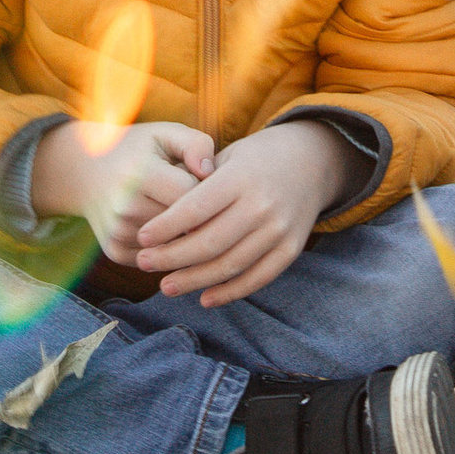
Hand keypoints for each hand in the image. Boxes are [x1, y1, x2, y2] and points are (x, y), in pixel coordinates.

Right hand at [29, 116, 214, 261]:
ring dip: (181, 230)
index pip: (191, 197)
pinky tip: (157, 223)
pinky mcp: (115, 252)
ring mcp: (118, 234)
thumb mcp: (164, 133)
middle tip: (190, 194)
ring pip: (173, 242)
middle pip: (184, 223)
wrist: (85, 170)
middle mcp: (125, 208)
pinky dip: (164, 243)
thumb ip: (195, 144)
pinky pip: (158, 256)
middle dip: (195, 212)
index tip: (202, 180)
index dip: (205, 189)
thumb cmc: (136, 149)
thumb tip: (209, 173)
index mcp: (140, 174)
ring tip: (170, 204)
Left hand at [134, 121, 355, 306]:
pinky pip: (257, 278)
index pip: (196, 207)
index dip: (166, 226)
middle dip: (172, 258)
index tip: (141, 237)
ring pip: (230, 266)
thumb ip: (199, 182)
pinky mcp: (291, 250)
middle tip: (145, 263)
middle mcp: (262, 205)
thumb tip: (162, 216)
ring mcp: (279, 230)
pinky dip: (229, 292)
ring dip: (194, 281)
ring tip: (166, 286)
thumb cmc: (257, 158)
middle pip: (209, 242)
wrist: (312, 161)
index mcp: (242, 177)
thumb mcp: (229, 155)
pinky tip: (204, 298)